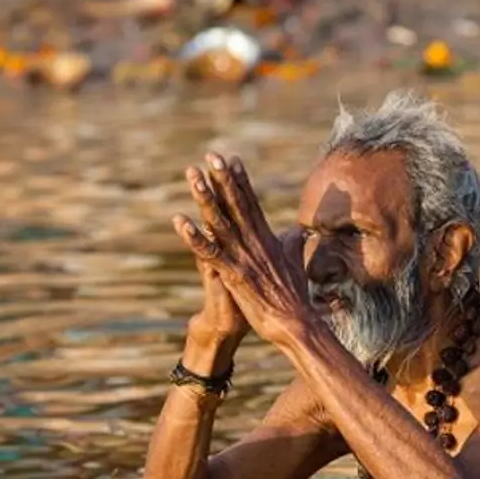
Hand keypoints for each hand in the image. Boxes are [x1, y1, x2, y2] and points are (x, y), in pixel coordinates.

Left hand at [173, 153, 315, 345]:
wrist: (297, 323)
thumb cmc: (296, 296)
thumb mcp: (296, 262)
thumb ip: (293, 243)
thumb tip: (299, 228)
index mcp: (267, 238)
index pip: (251, 203)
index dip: (240, 180)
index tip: (231, 159)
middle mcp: (255, 242)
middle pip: (235, 204)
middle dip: (222, 178)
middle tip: (211, 155)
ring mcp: (244, 257)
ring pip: (220, 222)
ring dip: (205, 198)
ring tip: (193, 177)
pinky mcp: (234, 275)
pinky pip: (210, 253)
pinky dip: (194, 237)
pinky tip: (180, 222)